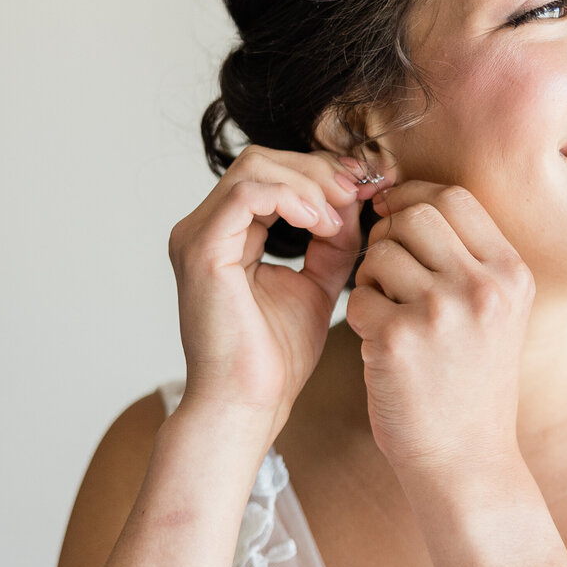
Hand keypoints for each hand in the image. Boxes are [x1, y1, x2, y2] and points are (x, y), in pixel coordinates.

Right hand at [167, 144, 386, 437]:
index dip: (323, 173)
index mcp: (225, 236)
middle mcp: (203, 229)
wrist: (249, 406)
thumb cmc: (276, 360)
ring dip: (310, 184)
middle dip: (320, 171)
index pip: (272, 174)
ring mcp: (197, 236)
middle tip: (363, 192)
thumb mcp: (317, 286)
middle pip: (263, 160)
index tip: (369, 188)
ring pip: (257, 167)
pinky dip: (293, 198)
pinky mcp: (203, 250)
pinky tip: (322, 225)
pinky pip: (249, 193)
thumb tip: (354, 202)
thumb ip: (332, 243)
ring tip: (341, 219)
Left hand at [345, 181, 534, 483]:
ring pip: (381, 252)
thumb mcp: (497, 314)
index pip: (454, 197)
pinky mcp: (399, 340)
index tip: (393, 215)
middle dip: (387, 234)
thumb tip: (404, 202)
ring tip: (388, 313)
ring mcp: (441, 313)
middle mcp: (482, 288)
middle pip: (415, 215)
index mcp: (511, 274)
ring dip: (371, 277)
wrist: (466, 461)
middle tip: (385, 270)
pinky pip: (359, 297)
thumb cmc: (471, 386)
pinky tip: (382, 345)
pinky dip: (361, 315)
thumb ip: (466, 259)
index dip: (413, 197)